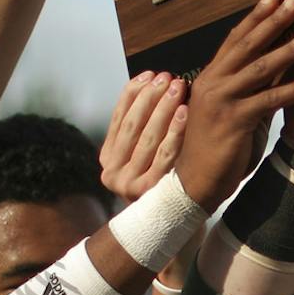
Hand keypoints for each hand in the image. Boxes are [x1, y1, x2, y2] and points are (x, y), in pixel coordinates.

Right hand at [98, 73, 187, 201]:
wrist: (173, 220)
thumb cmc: (163, 177)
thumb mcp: (143, 152)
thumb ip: (141, 125)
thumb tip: (151, 82)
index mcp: (107, 159)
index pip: (118, 118)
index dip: (133, 93)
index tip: (150, 74)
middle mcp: (112, 173)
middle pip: (133, 125)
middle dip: (151, 97)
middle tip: (168, 77)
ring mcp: (128, 185)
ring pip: (148, 138)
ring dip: (163, 108)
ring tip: (178, 87)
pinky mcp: (150, 192)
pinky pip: (165, 155)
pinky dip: (175, 131)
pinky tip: (186, 112)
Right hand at [176, 0, 293, 209]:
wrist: (195, 181)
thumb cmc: (216, 146)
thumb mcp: (230, 110)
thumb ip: (245, 89)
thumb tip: (267, 70)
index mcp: (212, 77)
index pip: (235, 39)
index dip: (255, 17)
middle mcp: (214, 82)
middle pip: (247, 45)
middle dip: (273, 21)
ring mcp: (222, 100)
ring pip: (259, 68)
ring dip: (288, 49)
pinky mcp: (233, 121)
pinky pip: (268, 100)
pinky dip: (293, 89)